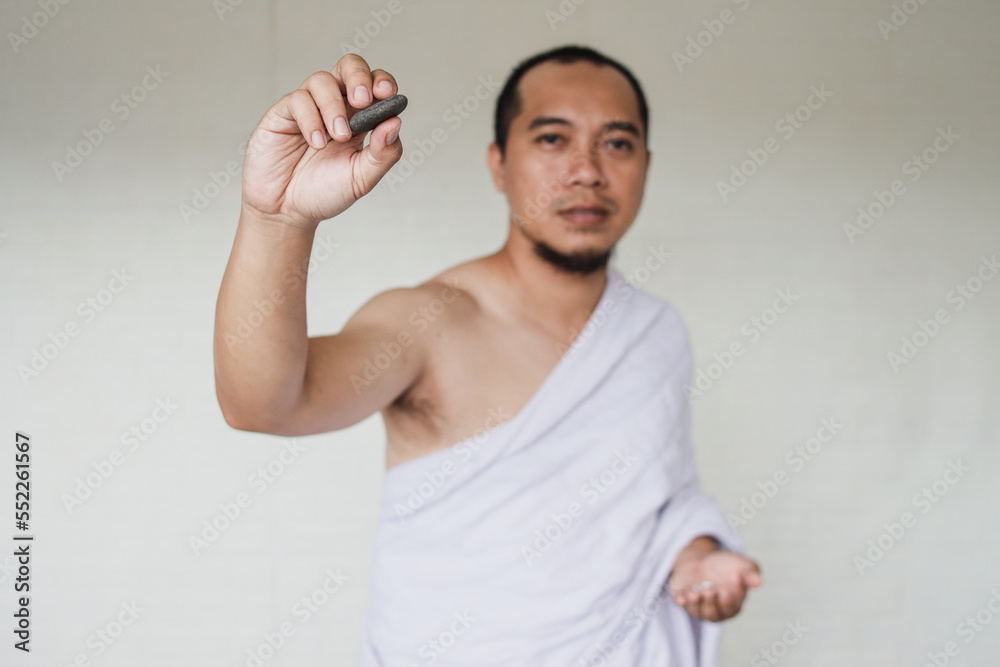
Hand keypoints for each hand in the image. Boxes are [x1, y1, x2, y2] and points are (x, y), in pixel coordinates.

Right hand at [241, 53, 403, 229]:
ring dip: (334, 107)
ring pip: (323, 80)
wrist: (286, 212)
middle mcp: (335, 107)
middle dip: (359, 77)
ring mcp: (308, 107)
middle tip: (363, 100)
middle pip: (349, 66)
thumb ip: (383, 153)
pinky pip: (298, 100)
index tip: (387, 94)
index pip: (375, 86)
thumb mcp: (362, 179)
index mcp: (360, 119)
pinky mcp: (283, 113)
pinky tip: (315, 143)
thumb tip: (395, 122)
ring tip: (338, 137)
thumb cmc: (325, 193)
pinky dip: (311, 119)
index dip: (383, 82)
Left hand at [667, 540, 761, 621]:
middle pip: (712, 613)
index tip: (726, 593)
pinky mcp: (683, 598)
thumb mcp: (741, 566)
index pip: (730, 609)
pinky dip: (681, 601)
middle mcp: (714, 609)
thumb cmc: (726, 566)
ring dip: (695, 603)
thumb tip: (759, 582)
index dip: (727, 603)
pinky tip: (682, 597)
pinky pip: (681, 604)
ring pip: (697, 611)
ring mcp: (697, 606)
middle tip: (709, 591)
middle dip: (710, 603)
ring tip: (695, 593)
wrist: (703, 559)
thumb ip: (750, 573)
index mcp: (732, 605)